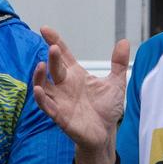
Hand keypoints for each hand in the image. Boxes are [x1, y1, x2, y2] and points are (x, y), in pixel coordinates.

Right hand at [31, 29, 129, 163]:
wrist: (106, 134)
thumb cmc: (107, 109)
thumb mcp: (116, 83)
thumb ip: (118, 63)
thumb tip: (124, 41)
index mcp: (76, 75)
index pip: (63, 55)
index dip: (54, 41)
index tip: (45, 29)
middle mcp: (65, 85)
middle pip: (54, 68)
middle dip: (52, 58)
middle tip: (54, 48)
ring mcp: (60, 100)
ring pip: (43, 86)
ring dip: (39, 77)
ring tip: (40, 66)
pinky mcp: (59, 116)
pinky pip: (46, 106)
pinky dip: (41, 98)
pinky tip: (37, 89)